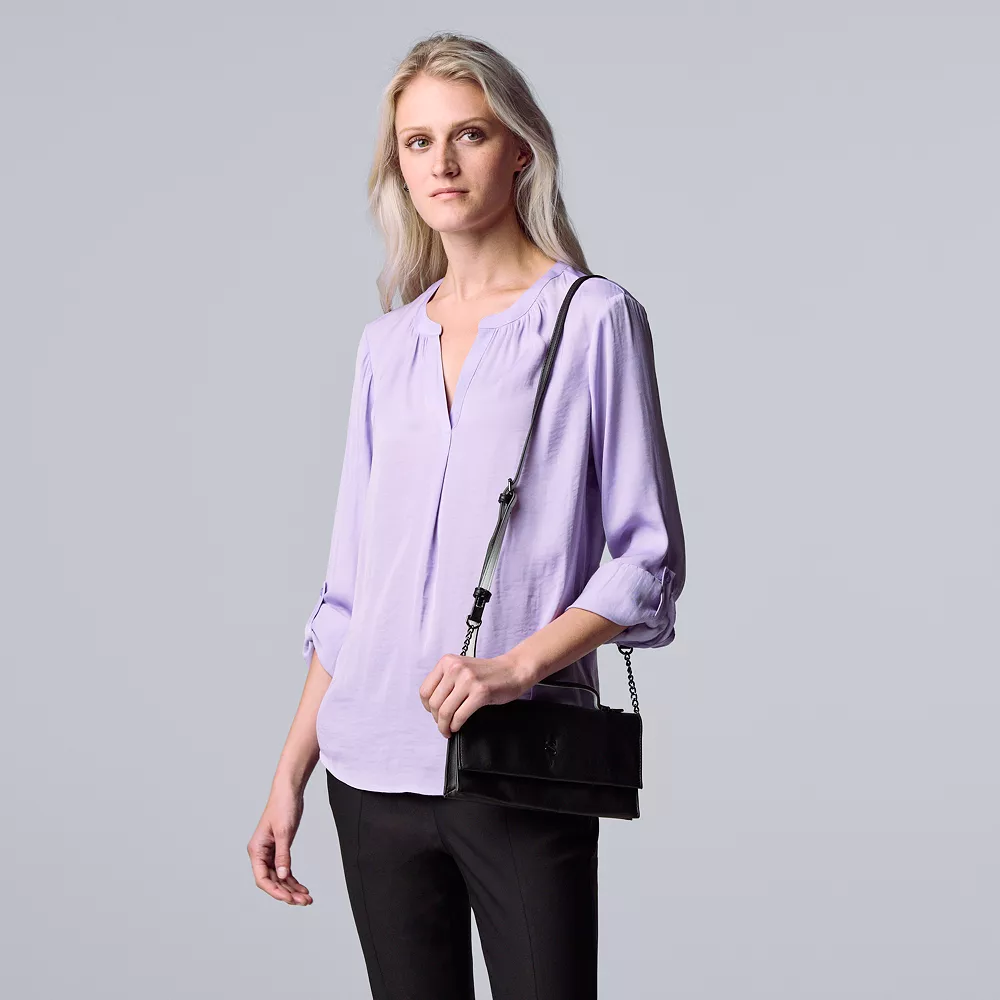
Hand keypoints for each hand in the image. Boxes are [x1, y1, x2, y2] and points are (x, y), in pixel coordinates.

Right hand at [247, 786, 313, 905]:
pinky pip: (285, 870)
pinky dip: (293, 880)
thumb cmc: (283, 807)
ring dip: (292, 889)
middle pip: (272, 881)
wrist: (289, 791)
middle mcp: (261, 854)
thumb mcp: (284, 832)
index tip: (289, 898)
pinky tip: (303, 889)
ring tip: (307, 899)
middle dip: (286, 893)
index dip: (275, 891)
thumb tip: (283, 876)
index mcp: (256, 850)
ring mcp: (270, 853)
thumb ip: (283, 856)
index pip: (262, 878)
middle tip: (303, 901)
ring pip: (280, 878)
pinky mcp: (280, 850)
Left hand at [419, 652, 533, 736]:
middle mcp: (456, 668)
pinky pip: (460, 715)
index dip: (427, 707)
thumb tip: (431, 706)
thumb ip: (445, 681)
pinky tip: (457, 727)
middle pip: (434, 703)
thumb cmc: (487, 673)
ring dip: (444, 726)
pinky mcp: (480, 692)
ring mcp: (468, 680)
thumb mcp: (461, 669)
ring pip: (445, 711)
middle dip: (436, 719)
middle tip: (442, 725)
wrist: (512, 670)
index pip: (425, 690)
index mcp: (447, 661)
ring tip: (448, 730)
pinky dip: (456, 725)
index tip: (433, 713)